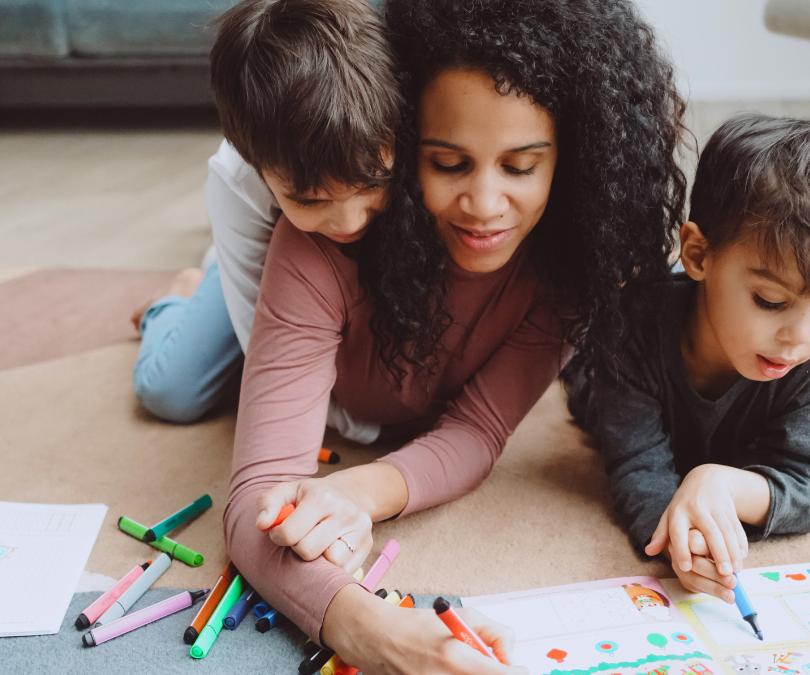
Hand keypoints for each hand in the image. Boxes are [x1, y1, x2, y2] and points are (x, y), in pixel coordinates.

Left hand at [255, 477, 371, 572]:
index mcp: (322, 497)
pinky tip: (329, 550)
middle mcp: (345, 512)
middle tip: (301, 537)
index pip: (289, 534)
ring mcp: (359, 530)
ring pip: (329, 563)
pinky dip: (332, 566)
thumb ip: (268, 503)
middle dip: (298, 548)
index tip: (281, 532)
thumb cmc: (313, 496)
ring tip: (316, 543)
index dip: (278, 537)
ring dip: (317, 558)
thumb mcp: (288, 491)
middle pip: (307, 551)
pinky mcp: (367, 546)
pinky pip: (343, 571)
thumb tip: (262, 524)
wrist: (350, 494)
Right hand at [323, 585, 528, 674]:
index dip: (516, 671)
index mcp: (456, 660)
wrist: (378, 640)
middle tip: (491, 666)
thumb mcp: (464, 616)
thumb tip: (511, 658)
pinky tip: (449, 671)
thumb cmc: (418, 626)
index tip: (516, 668)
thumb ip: (496, 635)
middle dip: (497, 674)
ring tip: (464, 666)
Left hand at [645, 465, 746, 597]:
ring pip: (727, 531)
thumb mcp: (669, 514)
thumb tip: (648, 552)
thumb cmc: (684, 504)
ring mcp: (715, 507)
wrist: (707, 479)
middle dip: (718, 553)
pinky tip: (742, 556)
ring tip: (736, 570)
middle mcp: (696, 508)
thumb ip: (661, 534)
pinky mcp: (730, 508)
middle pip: (710, 532)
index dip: (681, 550)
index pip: (677, 532)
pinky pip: (737, 527)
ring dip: (733, 552)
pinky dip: (741, 542)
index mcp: (678, 512)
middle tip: (725, 574)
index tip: (686, 568)